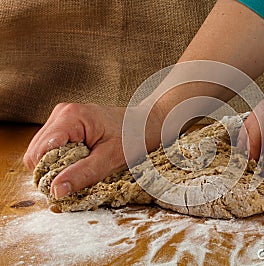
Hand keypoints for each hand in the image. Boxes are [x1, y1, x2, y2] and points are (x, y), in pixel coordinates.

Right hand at [24, 103, 163, 198]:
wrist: (148, 123)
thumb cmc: (135, 137)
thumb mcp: (111, 159)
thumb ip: (83, 174)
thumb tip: (56, 190)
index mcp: (71, 117)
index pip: (40, 151)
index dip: (47, 174)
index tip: (64, 188)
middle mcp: (62, 113)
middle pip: (37, 152)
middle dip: (52, 172)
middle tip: (75, 181)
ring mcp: (63, 118)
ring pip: (43, 151)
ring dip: (57, 167)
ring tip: (82, 170)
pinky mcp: (67, 125)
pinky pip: (53, 148)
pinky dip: (63, 161)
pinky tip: (80, 163)